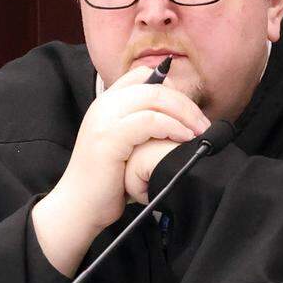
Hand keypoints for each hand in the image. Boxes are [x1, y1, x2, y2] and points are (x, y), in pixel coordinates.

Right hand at [31, 66, 208, 275]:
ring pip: (155, 98)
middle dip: (185, 103)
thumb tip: (179, 118)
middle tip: (204, 124)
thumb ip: (143, 126)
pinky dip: (173, 127)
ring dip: (184, 114)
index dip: (171, 88)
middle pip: (155, 86)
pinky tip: (184, 139)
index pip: (143, 75)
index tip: (189, 111)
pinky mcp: (109, 137)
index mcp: (106, 102)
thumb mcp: (127, 145)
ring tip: (199, 132)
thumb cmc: (107, 182)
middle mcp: (104, 104)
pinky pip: (150, 120)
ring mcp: (105, 118)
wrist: (79, 207)